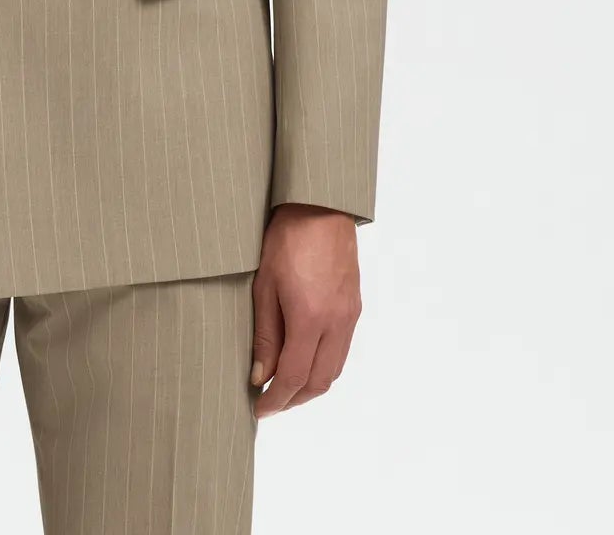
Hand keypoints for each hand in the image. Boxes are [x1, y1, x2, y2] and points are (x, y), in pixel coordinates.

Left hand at [249, 204, 361, 417]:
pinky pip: (342, 350)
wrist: (321, 205)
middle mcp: (336, 323)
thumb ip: (264, 334)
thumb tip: (259, 375)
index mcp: (310, 318)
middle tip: (270, 403)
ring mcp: (349, 315)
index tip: (259, 409)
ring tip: (284, 386)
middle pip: (319, 382)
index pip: (294, 377)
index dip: (276, 400)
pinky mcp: (354, 306)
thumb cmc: (286, 238)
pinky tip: (305, 359)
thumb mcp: (264, 285)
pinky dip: (324, 365)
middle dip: (294, 400)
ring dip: (310, 386)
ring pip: (334, 369)